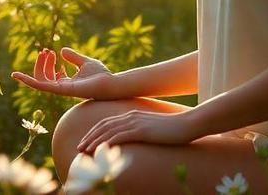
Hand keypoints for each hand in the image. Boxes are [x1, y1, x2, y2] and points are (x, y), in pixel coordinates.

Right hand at [11, 46, 115, 98]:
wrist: (110, 82)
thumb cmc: (102, 75)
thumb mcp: (85, 62)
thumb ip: (74, 57)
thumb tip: (62, 50)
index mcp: (67, 83)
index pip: (50, 75)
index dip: (48, 63)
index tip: (51, 51)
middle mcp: (62, 88)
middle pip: (44, 77)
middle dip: (42, 64)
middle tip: (46, 50)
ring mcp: (61, 90)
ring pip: (40, 81)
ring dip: (39, 66)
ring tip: (45, 52)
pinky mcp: (61, 90)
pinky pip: (41, 87)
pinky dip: (28, 81)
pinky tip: (17, 76)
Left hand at [77, 109, 200, 154]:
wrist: (188, 124)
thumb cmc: (172, 129)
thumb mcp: (152, 129)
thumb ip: (140, 131)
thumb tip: (133, 139)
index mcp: (132, 115)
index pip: (107, 123)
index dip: (94, 132)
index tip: (85, 142)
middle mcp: (130, 116)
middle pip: (103, 126)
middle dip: (89, 137)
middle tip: (79, 148)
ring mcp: (136, 122)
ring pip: (108, 131)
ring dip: (94, 141)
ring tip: (84, 151)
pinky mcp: (142, 130)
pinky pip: (120, 136)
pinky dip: (107, 142)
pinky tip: (100, 150)